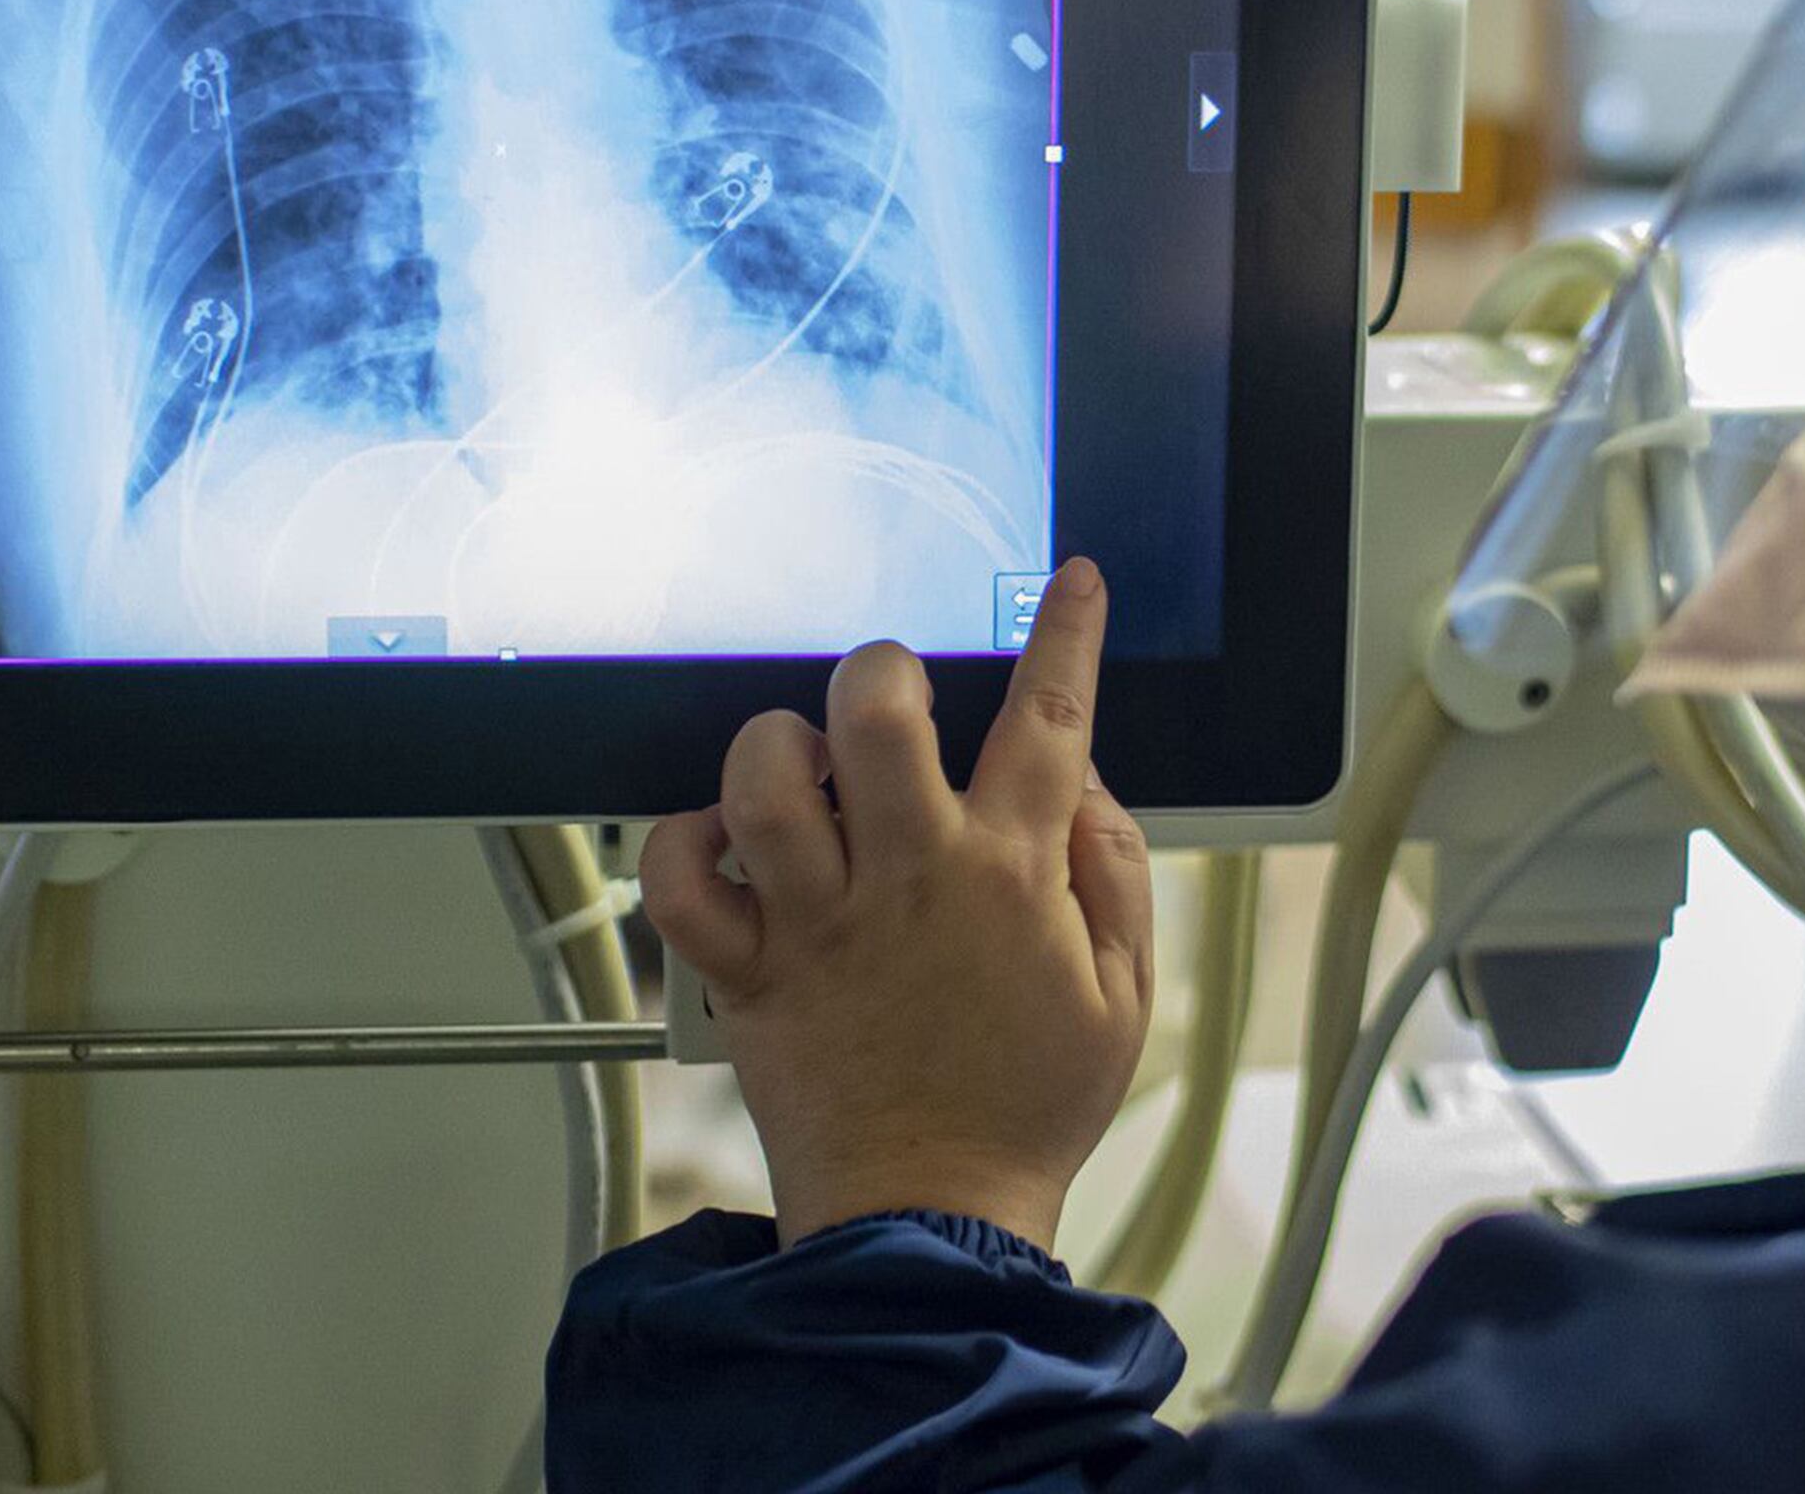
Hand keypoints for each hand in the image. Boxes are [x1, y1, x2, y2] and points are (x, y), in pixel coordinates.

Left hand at [640, 559, 1153, 1249]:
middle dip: (880, 670)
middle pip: (873, 710)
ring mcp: (818, 922)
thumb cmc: (1022, 1112)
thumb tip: (1088, 790)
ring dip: (773, 748)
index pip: (1049, 720)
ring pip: (763, 778)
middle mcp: (907, 879)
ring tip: (799, 772)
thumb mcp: (1123, 996)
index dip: (1067, 634)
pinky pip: (680, 883)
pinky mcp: (748, 972)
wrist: (932, 1221)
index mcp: (1009, 876)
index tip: (1071, 584)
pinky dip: (683, 845)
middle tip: (888, 697)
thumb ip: (1114, 876)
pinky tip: (719, 846)